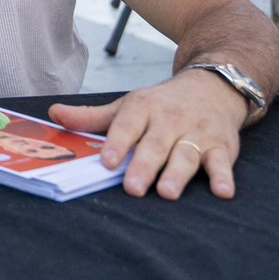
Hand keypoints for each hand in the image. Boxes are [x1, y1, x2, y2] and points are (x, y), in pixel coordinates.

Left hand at [49, 70, 247, 199]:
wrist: (213, 87)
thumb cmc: (161, 104)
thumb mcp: (126, 106)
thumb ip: (92, 117)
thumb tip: (54, 114)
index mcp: (143, 107)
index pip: (126, 125)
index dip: (116, 143)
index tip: (107, 161)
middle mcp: (170, 119)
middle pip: (155, 145)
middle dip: (143, 166)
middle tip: (132, 187)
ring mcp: (197, 133)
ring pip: (185, 155)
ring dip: (177, 174)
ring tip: (166, 192)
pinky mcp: (222, 146)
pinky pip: (222, 162)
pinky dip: (224, 177)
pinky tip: (223, 191)